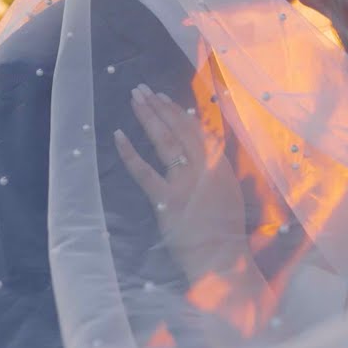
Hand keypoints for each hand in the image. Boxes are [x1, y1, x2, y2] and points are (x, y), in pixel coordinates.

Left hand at [115, 84, 250, 281]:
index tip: (164, 97)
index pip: (198, 129)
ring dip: (148, 117)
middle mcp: (203, 167)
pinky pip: (144, 172)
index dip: (179, 111)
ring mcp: (184, 182)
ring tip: (135, 99)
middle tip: (143, 89)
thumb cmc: (227, 231)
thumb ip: (217, 170)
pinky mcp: (166, 200)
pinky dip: (130, 152)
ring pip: (163, 141)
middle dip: (160, 105)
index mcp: (220, 165)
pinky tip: (119, 135)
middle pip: (179, 128)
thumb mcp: (229, 192)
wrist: (223, 258)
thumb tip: (205, 153)